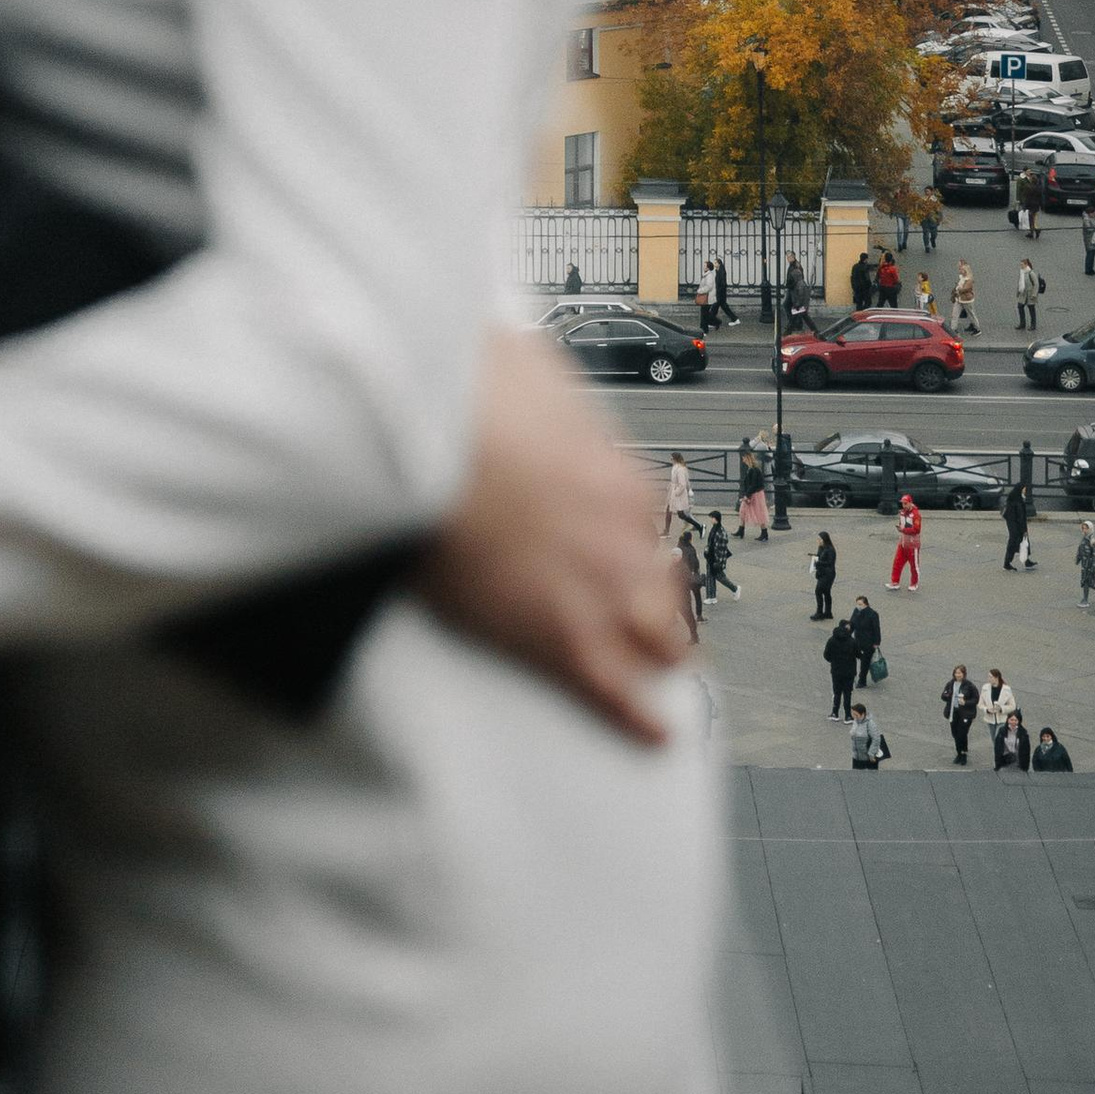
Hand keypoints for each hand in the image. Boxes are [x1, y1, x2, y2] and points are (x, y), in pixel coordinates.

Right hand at [412, 325, 691, 746]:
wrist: (426, 439)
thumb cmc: (464, 395)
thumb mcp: (520, 362)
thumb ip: (541, 378)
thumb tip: (532, 369)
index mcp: (618, 474)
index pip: (650, 522)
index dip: (638, 541)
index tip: (628, 548)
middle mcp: (627, 537)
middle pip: (668, 584)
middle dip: (665, 602)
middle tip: (660, 618)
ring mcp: (601, 592)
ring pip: (659, 640)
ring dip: (661, 655)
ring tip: (661, 672)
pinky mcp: (562, 640)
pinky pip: (616, 694)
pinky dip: (639, 718)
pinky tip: (653, 732)